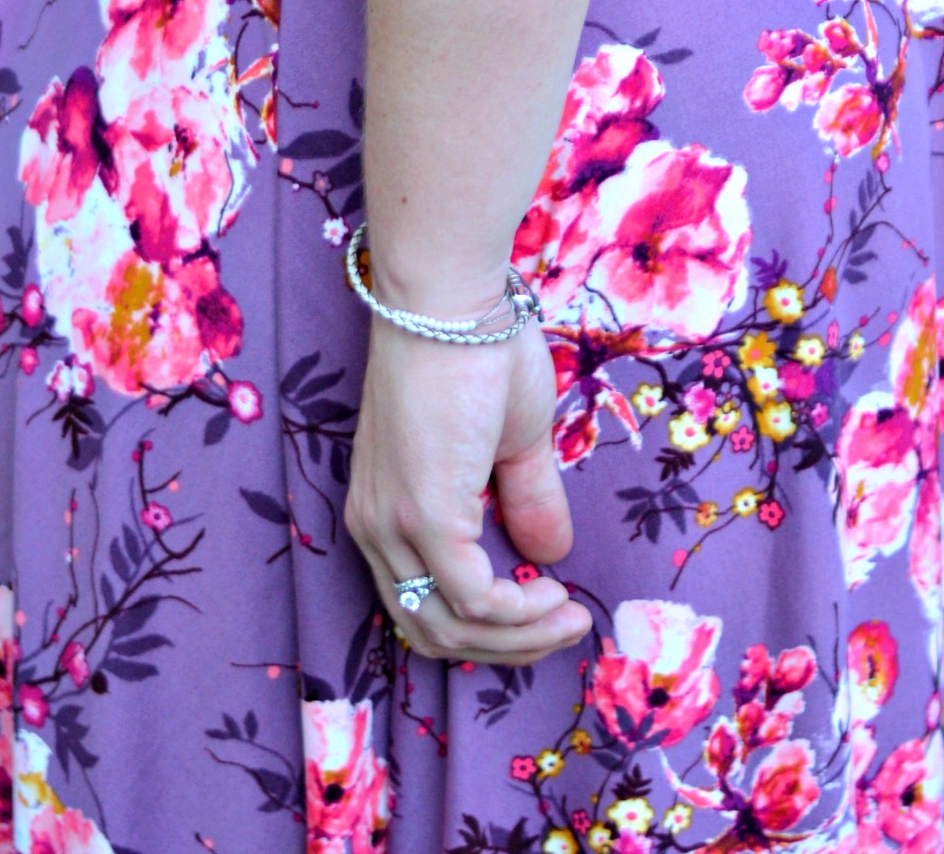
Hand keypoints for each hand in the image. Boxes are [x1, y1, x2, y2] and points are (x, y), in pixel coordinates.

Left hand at [344, 315, 591, 664]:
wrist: (451, 297)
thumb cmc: (478, 347)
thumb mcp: (510, 438)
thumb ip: (524, 498)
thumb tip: (550, 555)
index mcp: (385, 507)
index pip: (421, 602)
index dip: (484, 625)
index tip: (544, 610)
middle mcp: (374, 526)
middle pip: (431, 628)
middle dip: (503, 645)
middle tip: (562, 626)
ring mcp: (393, 523)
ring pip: (449, 624)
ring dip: (517, 636)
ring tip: (569, 617)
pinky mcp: (422, 514)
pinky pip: (470, 597)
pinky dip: (516, 613)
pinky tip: (554, 595)